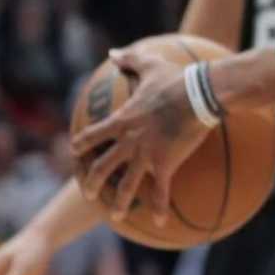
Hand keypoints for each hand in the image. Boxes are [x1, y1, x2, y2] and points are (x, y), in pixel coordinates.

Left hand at [70, 48, 209, 223]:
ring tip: (115, 215)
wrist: (200, 95)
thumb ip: (130, 59)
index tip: (75, 152)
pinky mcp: (165, 164)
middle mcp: (129, 141)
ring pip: (126, 184)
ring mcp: (146, 155)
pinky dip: (160, 207)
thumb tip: (113, 52)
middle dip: (92, 181)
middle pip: (102, 165)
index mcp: (123, 120)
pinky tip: (160, 221)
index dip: (82, 144)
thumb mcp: (151, 64)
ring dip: (119, 202)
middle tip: (88, 192)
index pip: (94, 135)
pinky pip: (161, 191)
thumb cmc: (176, 79)